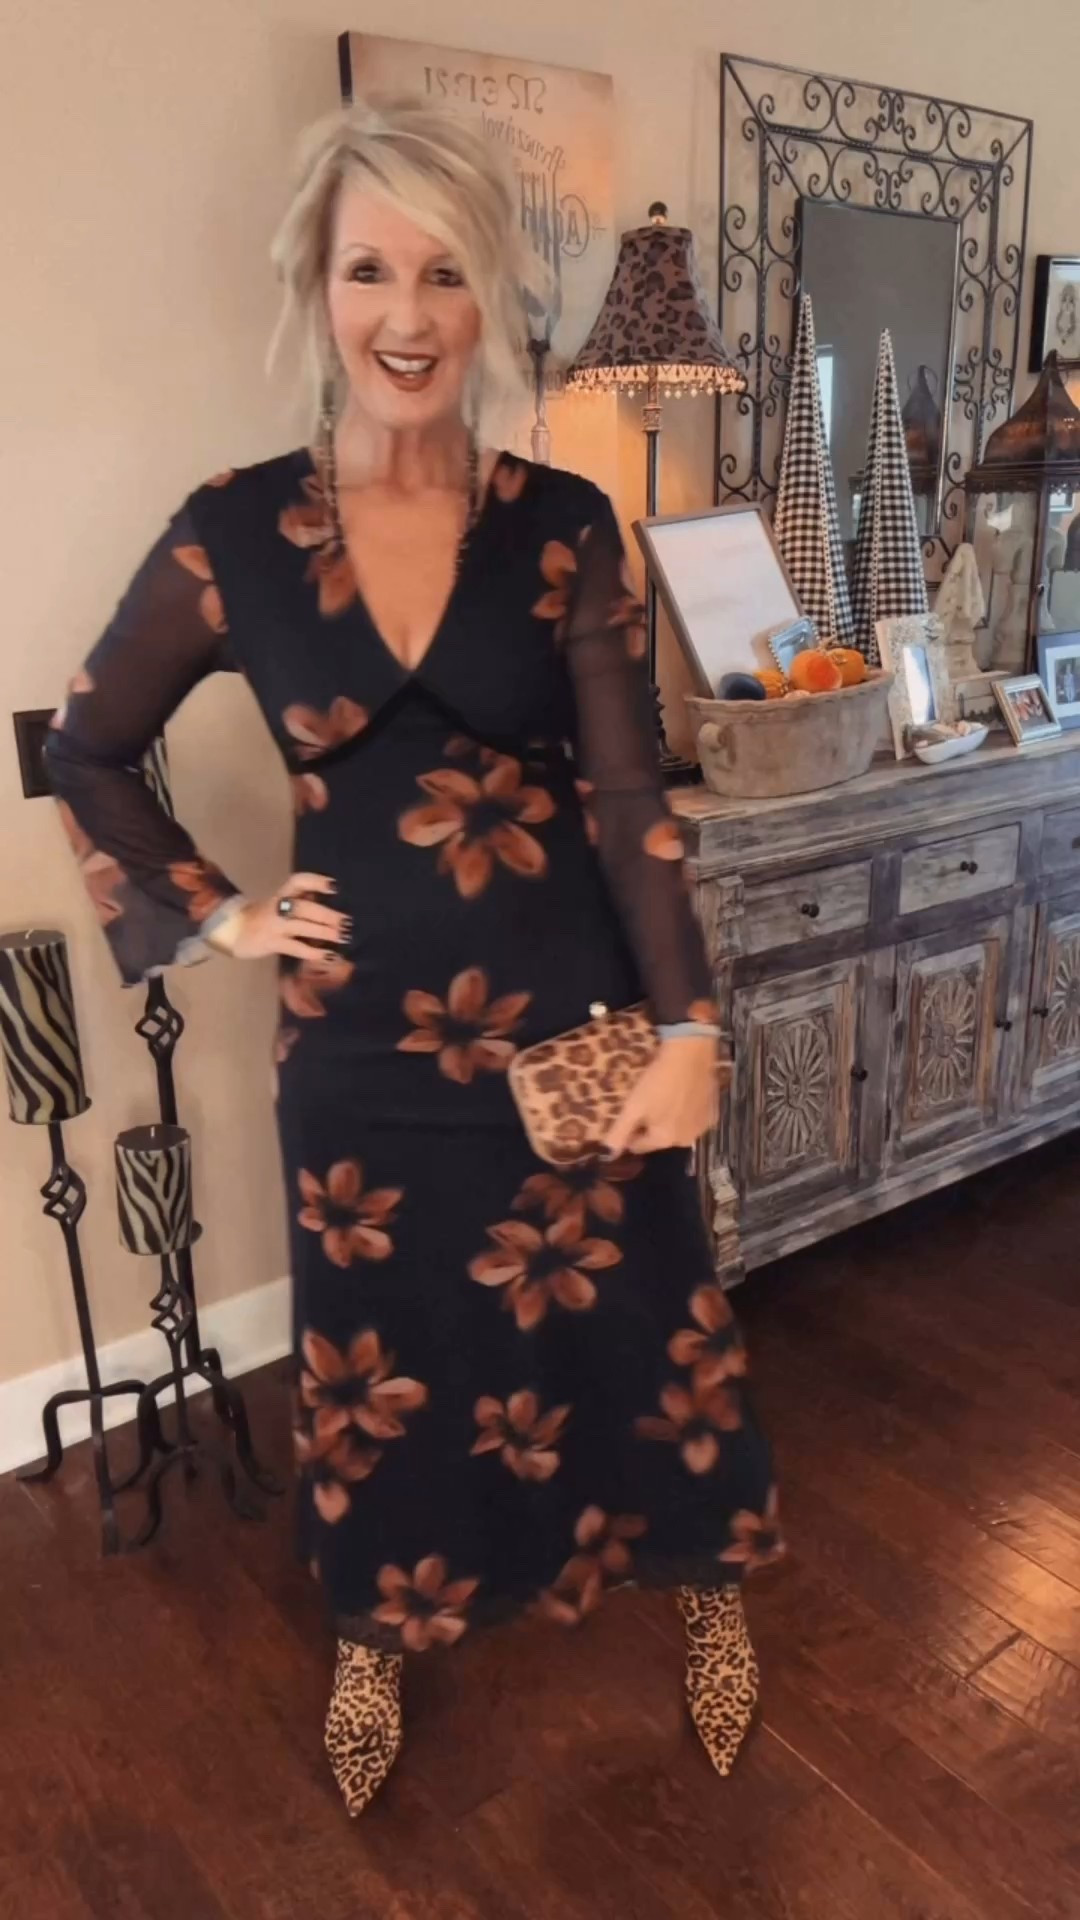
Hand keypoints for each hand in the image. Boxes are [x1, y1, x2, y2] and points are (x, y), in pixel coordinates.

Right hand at [206, 873, 348, 961]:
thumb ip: (301, 899)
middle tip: (346, 922)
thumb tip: (326, 896)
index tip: (334, 887)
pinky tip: (327, 954)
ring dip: (324, 931)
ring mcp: (273, 925)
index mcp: (281, 893)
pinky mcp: (271, 943)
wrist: (233, 930)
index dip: (315, 882)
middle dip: (326, 914)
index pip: (297, 881)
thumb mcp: (280, 902)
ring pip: (301, 926)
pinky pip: (295, 947)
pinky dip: (313, 952)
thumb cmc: (263, 916)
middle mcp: (277, 906)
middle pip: (303, 907)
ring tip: (342, 937)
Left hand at [604, 1036, 727, 1157]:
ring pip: (677, 1129)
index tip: (627, 1115)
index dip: (629, 1133)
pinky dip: (687, 1112)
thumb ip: (619, 1133)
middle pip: (659, 1138)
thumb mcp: (633, 1106)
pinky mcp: (713, 1114)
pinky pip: (693, 1120)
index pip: (638, 1146)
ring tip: (665, 1097)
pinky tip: (683, 1095)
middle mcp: (684, 1140)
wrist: (692, 1055)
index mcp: (663, 1140)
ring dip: (669, 1119)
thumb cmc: (658, 1081)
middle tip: (646, 1102)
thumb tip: (608, 1155)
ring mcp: (701, 1128)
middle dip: (651, 1126)